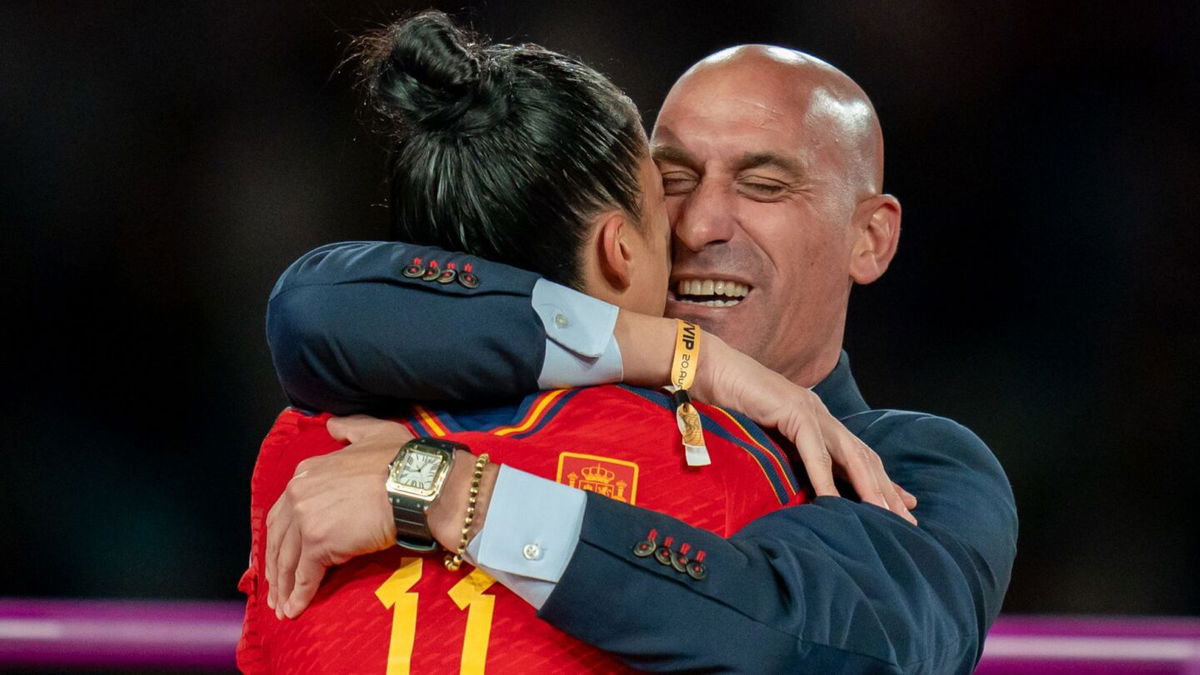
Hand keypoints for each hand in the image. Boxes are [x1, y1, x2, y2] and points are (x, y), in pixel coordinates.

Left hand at [264, 415, 412, 618]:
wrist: (419, 485)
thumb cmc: (404, 460)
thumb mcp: (374, 433)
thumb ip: (349, 430)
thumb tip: (332, 425)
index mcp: (308, 471)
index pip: (284, 510)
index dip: (280, 536)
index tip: (280, 554)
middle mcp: (300, 493)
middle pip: (278, 538)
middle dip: (274, 566)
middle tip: (275, 588)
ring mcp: (307, 519)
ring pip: (287, 559)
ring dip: (283, 586)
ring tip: (282, 606)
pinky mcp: (319, 544)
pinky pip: (305, 575)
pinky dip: (298, 595)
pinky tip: (295, 610)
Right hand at [695, 336, 917, 524]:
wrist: (708, 371)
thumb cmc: (727, 406)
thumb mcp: (763, 438)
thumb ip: (782, 456)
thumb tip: (793, 490)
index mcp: (817, 421)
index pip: (858, 455)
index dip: (882, 480)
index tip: (902, 506)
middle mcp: (821, 416)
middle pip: (864, 458)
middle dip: (887, 491)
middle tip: (907, 522)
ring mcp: (810, 411)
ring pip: (850, 456)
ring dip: (869, 489)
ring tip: (883, 518)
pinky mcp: (794, 412)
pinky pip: (815, 453)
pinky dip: (826, 480)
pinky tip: (834, 503)